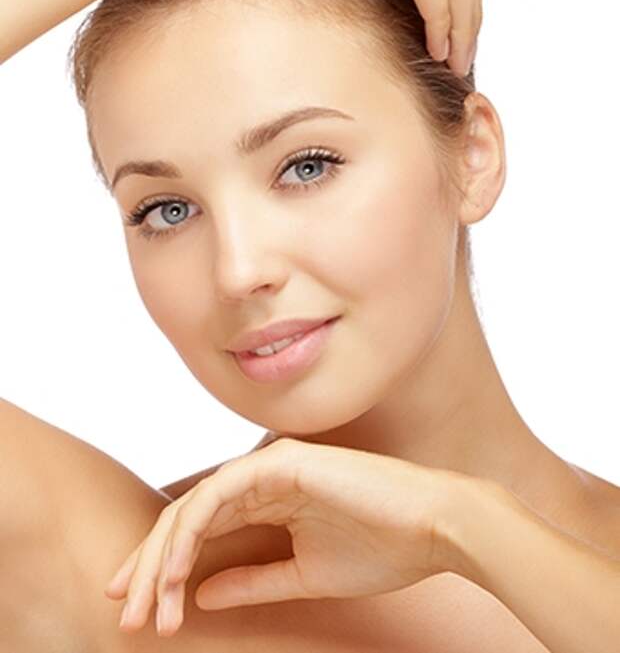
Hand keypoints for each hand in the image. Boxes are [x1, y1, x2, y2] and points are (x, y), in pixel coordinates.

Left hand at [104, 437, 471, 636]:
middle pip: (188, 519)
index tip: (141, 612)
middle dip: (150, 568)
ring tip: (146, 605)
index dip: (164, 569)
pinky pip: (219, 493)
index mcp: (270, 501)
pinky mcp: (281, 461)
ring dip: (164, 555)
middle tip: (125, 614)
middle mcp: (263, 478)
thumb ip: (253, 581)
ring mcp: (270, 465)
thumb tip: (199, 593)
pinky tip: (175, 570)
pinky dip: (192, 530)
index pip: (203, 531)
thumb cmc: (382, 549)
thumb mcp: (304, 575)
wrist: (434, 527)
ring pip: (195, 506)